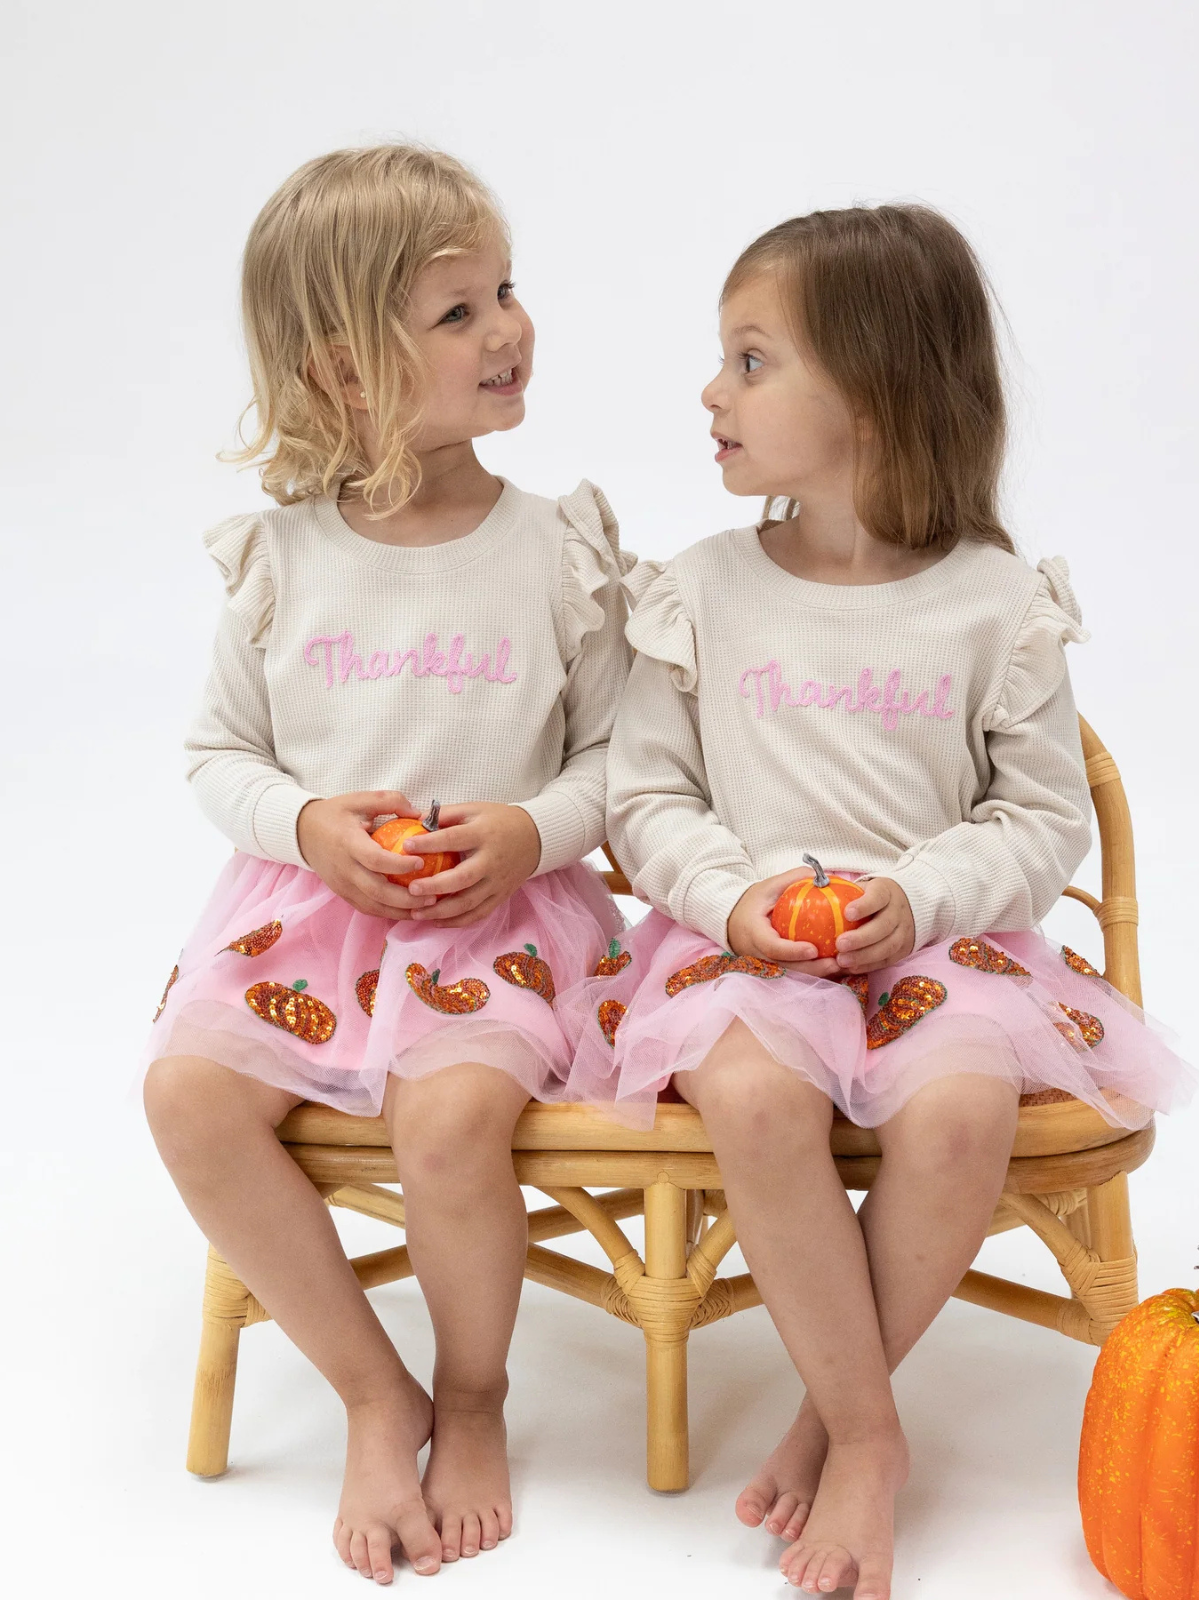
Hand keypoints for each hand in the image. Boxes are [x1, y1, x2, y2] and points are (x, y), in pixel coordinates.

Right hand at [296, 791, 426, 918]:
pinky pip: (368, 908)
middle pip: (376, 891)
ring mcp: (342, 885)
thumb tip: (419, 815)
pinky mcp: (343, 894)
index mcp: (348, 843)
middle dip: (406, 898)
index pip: (374, 860)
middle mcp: (344, 868)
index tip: (421, 862)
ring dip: (401, 911)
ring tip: (427, 907)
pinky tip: (409, 910)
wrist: (303, 832)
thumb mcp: (359, 799)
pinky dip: (389, 913)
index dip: (399, 864)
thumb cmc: (335, 814)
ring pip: (373, 906)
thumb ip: (390, 801)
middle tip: (433, 895)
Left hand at [403, 802, 541, 928]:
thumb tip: (414, 820)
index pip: (453, 839)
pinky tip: (437, 922)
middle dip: (435, 886)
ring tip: (416, 912)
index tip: (406, 846)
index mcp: (483, 834)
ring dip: (441, 911)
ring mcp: (497, 882)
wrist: (535, 838)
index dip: (429, 843)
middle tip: (411, 889)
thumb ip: (447, 814)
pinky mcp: (500, 896)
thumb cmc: (499, 821)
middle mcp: (491, 861)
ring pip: (468, 902)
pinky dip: (457, 922)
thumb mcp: (475, 809)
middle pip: (462, 878)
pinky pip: (478, 914)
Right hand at [726, 869, 841, 977]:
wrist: (732, 920)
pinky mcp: (773, 967)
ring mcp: (765, 964)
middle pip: (786, 967)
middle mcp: (757, 953)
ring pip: (792, 974)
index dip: (792, 951)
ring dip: (816, 973)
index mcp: (753, 933)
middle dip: (812, 968)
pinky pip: (794, 972)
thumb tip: (823, 877)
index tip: (813, 949)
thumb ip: (793, 880)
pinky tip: (833, 967)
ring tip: (841, 967)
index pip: (772, 947)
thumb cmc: (752, 902)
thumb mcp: (768, 886)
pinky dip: (813, 971)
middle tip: (836, 964)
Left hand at [834, 877, 915, 973]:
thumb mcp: (862, 888)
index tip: (847, 913)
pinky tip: (852, 968)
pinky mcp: (904, 949)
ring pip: (888, 946)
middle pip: (883, 926)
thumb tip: (813, 889)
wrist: (907, 906)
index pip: (878, 897)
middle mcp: (898, 911)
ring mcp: (904, 931)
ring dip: (864, 955)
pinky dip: (869, 965)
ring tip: (842, 960)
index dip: (864, 906)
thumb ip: (843, 891)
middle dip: (861, 937)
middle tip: (840, 944)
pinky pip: (888, 959)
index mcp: (887, 892)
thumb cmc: (872, 897)